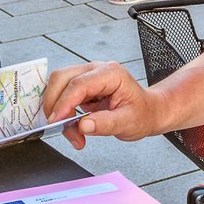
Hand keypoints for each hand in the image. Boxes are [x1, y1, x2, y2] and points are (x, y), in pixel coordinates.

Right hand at [43, 62, 160, 148]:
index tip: (56, 121)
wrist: (147, 111)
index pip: (78, 84)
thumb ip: (106, 124)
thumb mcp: (128, 122)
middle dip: (56, 106)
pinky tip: (72, 126)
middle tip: (62, 130)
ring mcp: (87, 76)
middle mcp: (96, 70)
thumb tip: (83, 126)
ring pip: (58, 86)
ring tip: (73, 133)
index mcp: (111, 73)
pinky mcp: (82, 86)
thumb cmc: (142, 113)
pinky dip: (61, 111)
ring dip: (57, 110)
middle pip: (61, 79)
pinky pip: (62, 94)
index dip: (64, 103)